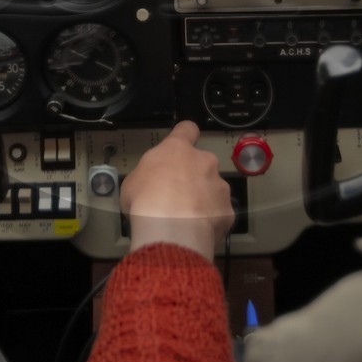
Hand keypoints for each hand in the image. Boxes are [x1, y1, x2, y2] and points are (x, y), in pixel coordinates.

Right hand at [120, 121, 234, 259]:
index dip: (185, 135)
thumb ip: (149, 176)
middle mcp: (204, 161)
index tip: (183, 143)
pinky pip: (218, 213)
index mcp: (178, 149)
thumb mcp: (133, 182)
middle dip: (193, 177)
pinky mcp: (227, 210)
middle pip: (202, 163)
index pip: (187, 130)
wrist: (171, 228)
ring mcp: (219, 185)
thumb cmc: (145, 199)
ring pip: (213, 189)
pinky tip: (195, 231)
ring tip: (186, 219)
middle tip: (178, 196)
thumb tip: (152, 185)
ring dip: (203, 200)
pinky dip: (210, 221)